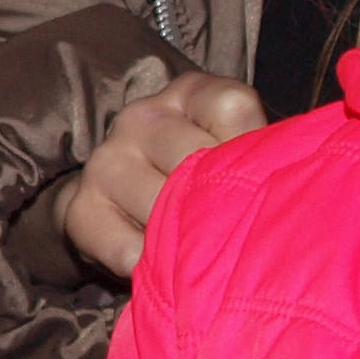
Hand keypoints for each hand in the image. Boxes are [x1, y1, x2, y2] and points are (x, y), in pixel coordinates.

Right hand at [63, 74, 262, 280]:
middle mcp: (140, 117)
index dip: (250, 152)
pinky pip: (127, 249)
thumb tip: (279, 190)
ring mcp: (105, 161)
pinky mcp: (80, 209)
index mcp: (189, 93)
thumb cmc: (198, 178)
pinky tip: (158, 260)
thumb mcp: (233, 152)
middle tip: (228, 228)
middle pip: (195, 162)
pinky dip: (150, 265)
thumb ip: (256, 154)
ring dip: (183, 238)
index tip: (255, 179)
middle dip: (218, 204)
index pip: (231, 107)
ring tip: (194, 246)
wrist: (123, 205)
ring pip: (160, 207)